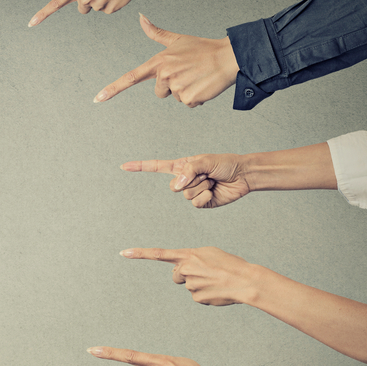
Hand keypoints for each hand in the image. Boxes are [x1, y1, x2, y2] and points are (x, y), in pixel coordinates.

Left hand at [28, 0, 147, 26]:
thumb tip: (83, 6)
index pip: (55, 4)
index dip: (42, 14)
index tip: (31, 24)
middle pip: (82, 9)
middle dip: (89, 2)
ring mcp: (97, 5)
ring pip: (96, 9)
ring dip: (103, 1)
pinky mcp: (109, 10)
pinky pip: (107, 10)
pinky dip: (112, 4)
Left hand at [94, 14, 237, 106]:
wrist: (227, 57)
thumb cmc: (201, 48)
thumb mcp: (177, 40)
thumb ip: (156, 33)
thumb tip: (141, 17)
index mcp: (158, 62)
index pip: (130, 77)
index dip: (112, 89)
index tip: (97, 99)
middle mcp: (164, 74)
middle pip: (159, 92)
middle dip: (172, 86)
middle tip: (187, 72)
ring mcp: (176, 87)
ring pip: (175, 98)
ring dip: (186, 90)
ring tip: (197, 76)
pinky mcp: (189, 98)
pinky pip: (188, 103)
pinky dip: (196, 97)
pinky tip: (203, 84)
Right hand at [121, 154, 251, 207]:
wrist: (242, 176)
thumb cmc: (225, 163)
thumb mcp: (205, 161)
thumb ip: (189, 171)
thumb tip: (177, 185)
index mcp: (182, 166)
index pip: (156, 167)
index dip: (140, 167)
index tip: (124, 167)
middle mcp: (185, 179)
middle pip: (174, 187)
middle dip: (191, 181)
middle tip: (206, 175)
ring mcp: (192, 192)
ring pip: (186, 196)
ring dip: (202, 189)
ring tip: (212, 182)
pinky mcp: (201, 203)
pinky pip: (196, 204)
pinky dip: (206, 198)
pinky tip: (214, 192)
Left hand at [121, 246, 259, 305]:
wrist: (245, 280)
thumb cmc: (230, 264)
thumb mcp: (209, 253)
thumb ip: (191, 258)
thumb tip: (180, 269)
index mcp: (188, 255)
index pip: (159, 253)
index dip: (140, 253)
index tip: (123, 253)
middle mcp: (185, 269)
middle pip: (176, 275)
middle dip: (186, 275)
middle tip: (205, 273)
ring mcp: (189, 285)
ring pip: (188, 286)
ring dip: (199, 284)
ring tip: (216, 281)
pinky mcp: (196, 298)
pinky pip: (196, 296)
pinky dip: (205, 294)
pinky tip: (217, 291)